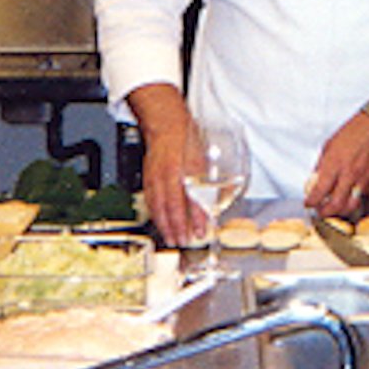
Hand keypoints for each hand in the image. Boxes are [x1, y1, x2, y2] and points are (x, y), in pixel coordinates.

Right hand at [139, 124, 201, 248]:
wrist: (165, 126)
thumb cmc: (186, 138)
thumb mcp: (202, 157)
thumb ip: (207, 178)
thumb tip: (220, 196)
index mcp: (185, 169)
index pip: (192, 199)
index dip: (197, 218)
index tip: (201, 231)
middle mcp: (168, 175)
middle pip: (173, 208)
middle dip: (178, 228)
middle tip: (184, 242)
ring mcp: (155, 178)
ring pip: (159, 207)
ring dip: (165, 226)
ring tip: (171, 239)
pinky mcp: (147, 179)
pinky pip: (150, 201)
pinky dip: (155, 215)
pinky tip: (160, 223)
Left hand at [303, 118, 368, 219]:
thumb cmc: (356, 130)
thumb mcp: (330, 144)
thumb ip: (322, 163)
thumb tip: (316, 177)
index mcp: (333, 164)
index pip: (319, 191)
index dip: (311, 202)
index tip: (308, 203)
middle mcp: (347, 174)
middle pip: (335, 205)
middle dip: (325, 213)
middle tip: (320, 212)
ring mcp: (361, 180)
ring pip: (350, 206)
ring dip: (340, 212)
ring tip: (335, 210)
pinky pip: (362, 198)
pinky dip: (353, 201)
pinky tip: (349, 199)